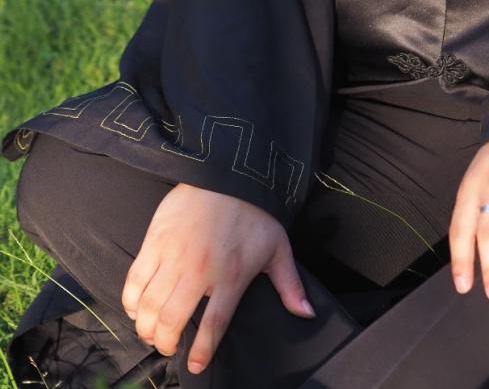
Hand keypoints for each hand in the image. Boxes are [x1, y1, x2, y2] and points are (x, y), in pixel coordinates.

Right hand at [121, 182, 314, 374]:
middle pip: (171, 322)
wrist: (228, 173)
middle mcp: (199, 272)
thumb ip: (290, 285)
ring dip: (147, 328)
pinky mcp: (154, 242)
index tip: (196, 365)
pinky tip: (136, 309)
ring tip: (152, 332)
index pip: (212, 326)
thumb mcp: (278, 248)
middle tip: (168, 346)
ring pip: (149, 307)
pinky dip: (131, 302)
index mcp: (231, 277)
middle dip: (166, 343)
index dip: (202, 352)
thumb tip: (307, 314)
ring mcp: (173, 257)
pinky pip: (134, 281)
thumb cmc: (254, 213)